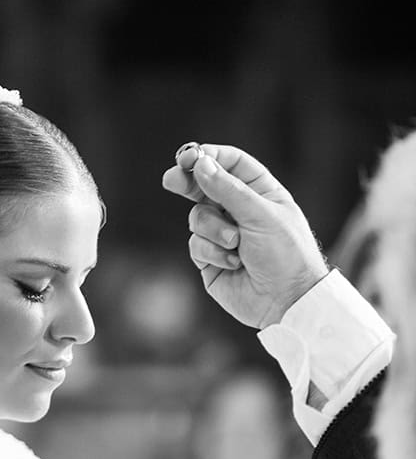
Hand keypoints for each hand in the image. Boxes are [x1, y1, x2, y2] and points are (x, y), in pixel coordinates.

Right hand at [162, 145, 328, 327]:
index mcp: (260, 192)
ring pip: (197, 218)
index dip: (208, 157)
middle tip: (171, 180)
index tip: (188, 157)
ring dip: (213, 229)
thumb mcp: (260, 214)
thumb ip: (228, 189)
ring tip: (235, 244)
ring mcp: (223, 236)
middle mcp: (239, 211)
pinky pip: (196, 245)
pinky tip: (233, 264)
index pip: (230, 163)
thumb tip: (200, 164)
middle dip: (188, 183)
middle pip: (204, 186)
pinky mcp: (211, 260)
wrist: (287, 301)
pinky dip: (212, 252)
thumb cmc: (286, 254)